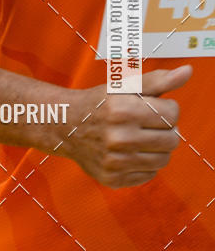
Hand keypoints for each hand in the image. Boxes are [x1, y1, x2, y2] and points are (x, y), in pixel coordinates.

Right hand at [60, 66, 191, 188]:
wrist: (64, 126)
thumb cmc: (98, 103)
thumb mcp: (124, 86)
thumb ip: (158, 80)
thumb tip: (187, 72)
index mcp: (123, 110)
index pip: (173, 114)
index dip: (166, 109)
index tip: (151, 107)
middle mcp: (119, 138)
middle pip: (172, 139)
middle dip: (164, 129)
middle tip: (146, 124)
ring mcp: (115, 161)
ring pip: (163, 159)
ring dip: (157, 148)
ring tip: (139, 137)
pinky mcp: (113, 178)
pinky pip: (149, 174)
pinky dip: (143, 163)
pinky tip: (128, 152)